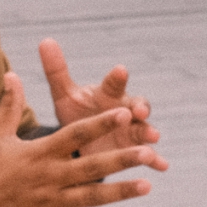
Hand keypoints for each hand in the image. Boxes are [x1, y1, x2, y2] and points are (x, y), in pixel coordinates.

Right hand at [0, 73, 166, 206]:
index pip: (76, 134)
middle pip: (92, 166)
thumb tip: (12, 74)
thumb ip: (9, 105)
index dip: (101, 123)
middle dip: (121, 159)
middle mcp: (49, 177)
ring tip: (147, 185)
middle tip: (148, 152)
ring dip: (120, 192)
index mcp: (40, 153)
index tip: (124, 113)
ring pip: (92, 197)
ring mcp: (51, 202)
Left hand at [39, 38, 159, 154]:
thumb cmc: (77, 113)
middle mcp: (125, 109)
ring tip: (153, 138)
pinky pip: (149, 156)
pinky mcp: (135, 150)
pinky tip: (162, 166)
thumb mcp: (65, 95)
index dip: (117, 77)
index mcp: (108, 94)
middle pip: (137, 104)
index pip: (114, 83)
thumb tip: (45, 40)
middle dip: (140, 106)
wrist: (83, 142)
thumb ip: (57, 71)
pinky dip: (157, 160)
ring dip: (149, 132)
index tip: (120, 70)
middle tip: (140, 110)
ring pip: (144, 129)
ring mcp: (133, 130)